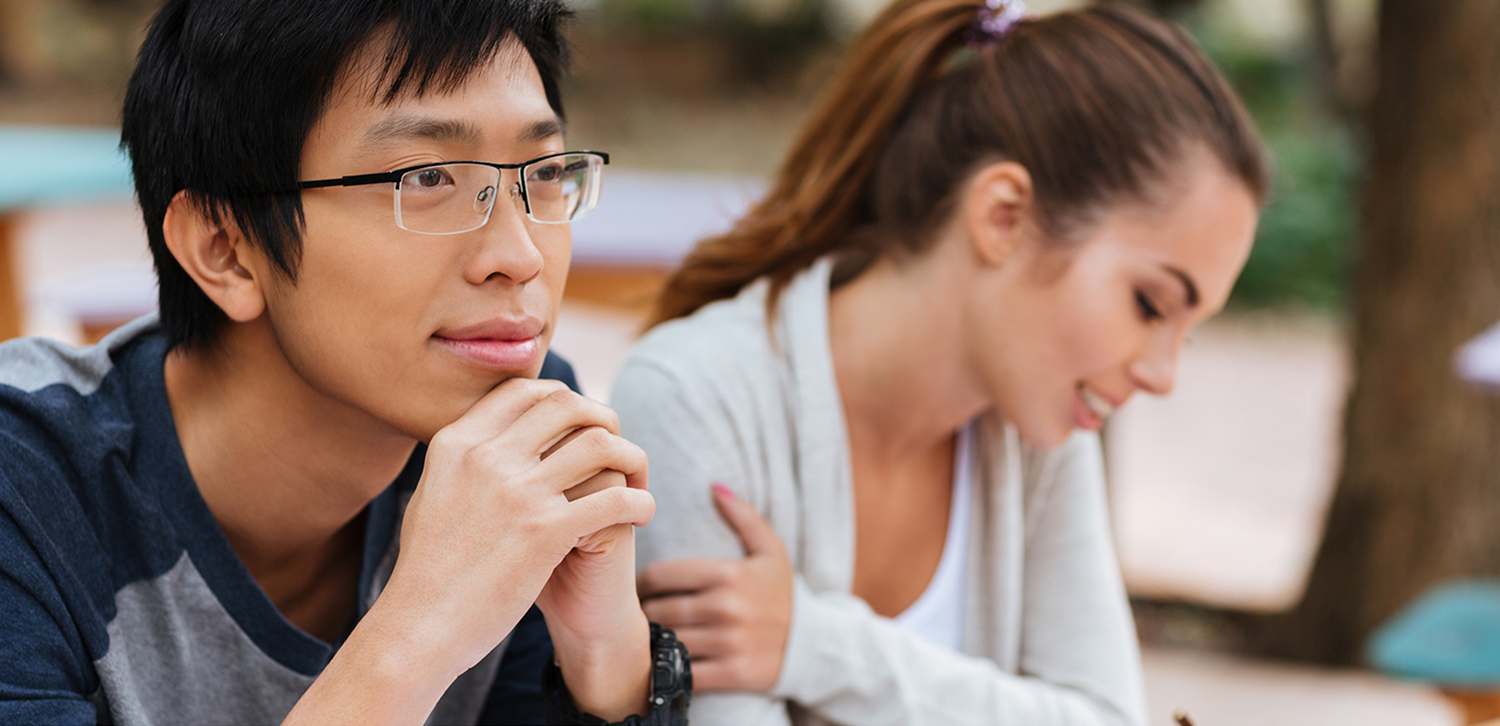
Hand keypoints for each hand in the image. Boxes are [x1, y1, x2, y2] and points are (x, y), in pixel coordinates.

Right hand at [379, 378, 653, 689]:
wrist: (419, 627)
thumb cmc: (427, 570)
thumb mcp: (432, 493)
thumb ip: (463, 460)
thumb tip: (488, 435)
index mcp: (457, 443)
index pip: (525, 390)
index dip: (563, 398)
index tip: (581, 423)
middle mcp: (487, 457)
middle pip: (567, 405)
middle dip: (604, 418)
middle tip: (618, 448)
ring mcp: (516, 493)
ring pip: (601, 444)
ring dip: (631, 458)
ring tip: (637, 482)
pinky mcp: (544, 532)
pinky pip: (614, 498)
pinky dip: (640, 502)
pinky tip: (642, 515)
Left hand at [637, 484, 791, 691]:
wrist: (812, 644)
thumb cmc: (780, 594)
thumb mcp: (770, 551)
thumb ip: (743, 517)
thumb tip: (715, 486)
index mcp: (729, 573)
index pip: (661, 575)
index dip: (641, 582)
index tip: (639, 589)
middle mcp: (728, 607)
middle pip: (660, 609)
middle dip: (642, 613)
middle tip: (633, 615)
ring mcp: (731, 642)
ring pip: (669, 640)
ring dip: (651, 642)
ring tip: (642, 638)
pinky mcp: (734, 673)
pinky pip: (686, 672)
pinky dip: (670, 670)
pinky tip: (666, 663)